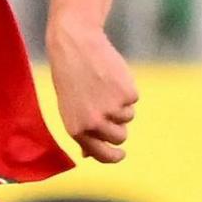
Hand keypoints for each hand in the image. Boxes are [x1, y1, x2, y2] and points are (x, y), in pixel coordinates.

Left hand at [47, 19, 136, 163]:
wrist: (76, 45)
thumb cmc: (70, 76)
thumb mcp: (68, 108)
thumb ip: (80, 132)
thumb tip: (88, 155)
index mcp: (77, 130)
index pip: (102, 155)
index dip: (114, 156)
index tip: (121, 155)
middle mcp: (94, 123)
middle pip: (120, 136)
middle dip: (119, 125)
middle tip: (108, 106)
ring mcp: (112, 109)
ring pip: (128, 116)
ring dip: (121, 104)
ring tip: (103, 85)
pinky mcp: (127, 94)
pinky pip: (133, 99)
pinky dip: (126, 88)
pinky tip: (110, 76)